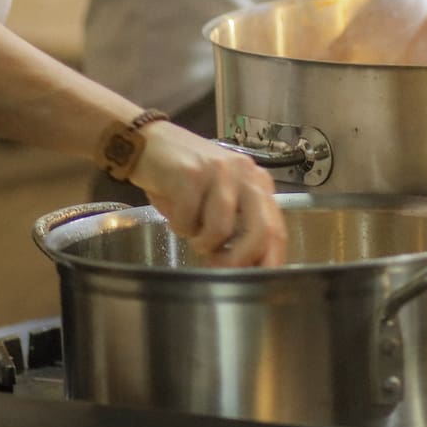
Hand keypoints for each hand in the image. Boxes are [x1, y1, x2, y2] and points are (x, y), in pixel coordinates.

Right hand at [130, 124, 287, 267]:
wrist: (149, 143)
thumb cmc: (185, 179)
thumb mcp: (221, 200)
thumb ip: (239, 226)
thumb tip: (249, 269)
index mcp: (259, 183)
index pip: (277, 230)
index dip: (269, 262)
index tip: (256, 284)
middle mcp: (246, 174)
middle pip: (260, 231)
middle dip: (238, 260)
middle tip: (217, 266)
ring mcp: (220, 172)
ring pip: (221, 229)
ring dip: (202, 241)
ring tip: (191, 232)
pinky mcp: (192, 174)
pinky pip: (189, 220)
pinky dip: (179, 226)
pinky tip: (175, 212)